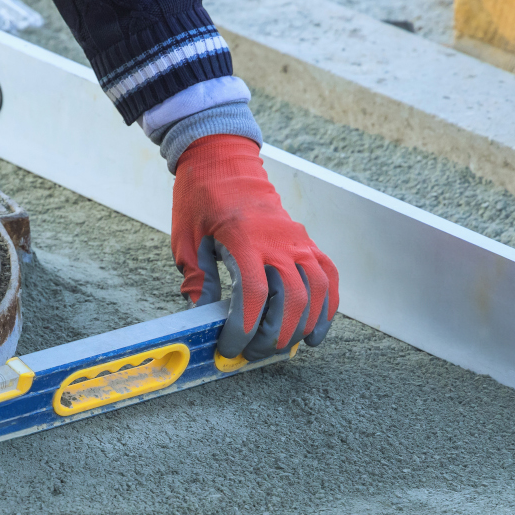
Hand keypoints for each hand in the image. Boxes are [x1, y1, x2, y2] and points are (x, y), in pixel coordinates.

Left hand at [171, 134, 338, 359]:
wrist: (223, 161)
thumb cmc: (200, 200)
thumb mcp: (186, 241)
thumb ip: (198, 281)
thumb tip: (202, 320)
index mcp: (243, 239)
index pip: (254, 294)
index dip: (244, 328)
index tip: (230, 346)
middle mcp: (278, 241)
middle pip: (292, 298)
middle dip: (273, 335)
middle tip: (252, 352)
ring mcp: (298, 241)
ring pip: (317, 291)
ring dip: (303, 326)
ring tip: (282, 348)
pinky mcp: (307, 242)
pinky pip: (328, 276)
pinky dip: (328, 307)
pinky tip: (315, 332)